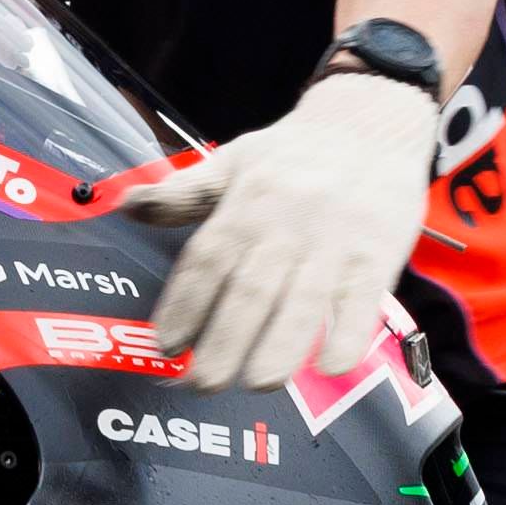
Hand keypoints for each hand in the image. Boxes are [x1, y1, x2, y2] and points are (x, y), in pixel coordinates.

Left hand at [122, 67, 435, 387]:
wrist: (373, 120)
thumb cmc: (296, 150)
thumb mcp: (234, 159)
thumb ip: (183, 192)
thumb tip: (127, 205)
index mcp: (247, 203)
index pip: (207, 261)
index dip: (183, 305)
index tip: (166, 345)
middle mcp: (287, 224)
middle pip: (250, 291)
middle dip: (223, 343)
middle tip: (202, 384)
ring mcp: (335, 241)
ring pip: (302, 302)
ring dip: (278, 348)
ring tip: (255, 384)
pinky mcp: (378, 253)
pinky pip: (362, 301)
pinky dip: (347, 336)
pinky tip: (329, 368)